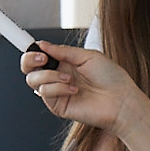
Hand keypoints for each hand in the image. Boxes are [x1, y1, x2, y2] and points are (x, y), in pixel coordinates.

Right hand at [23, 41, 143, 131]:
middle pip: (28, 68)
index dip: (31, 50)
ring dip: (50, 75)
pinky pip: (45, 93)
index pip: (39, 56)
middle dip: (30, 60)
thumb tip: (42, 45)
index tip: (33, 45)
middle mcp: (57, 76)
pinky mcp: (58, 106)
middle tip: (42, 58)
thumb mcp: (87, 56)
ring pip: (33, 81)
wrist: (121, 100)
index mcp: (64, 62)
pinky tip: (74, 89)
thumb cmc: (111, 78)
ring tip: (69, 78)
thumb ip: (63, 51)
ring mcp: (57, 92)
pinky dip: (58, 88)